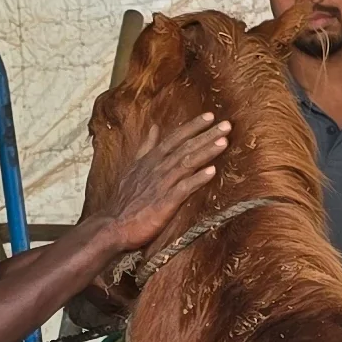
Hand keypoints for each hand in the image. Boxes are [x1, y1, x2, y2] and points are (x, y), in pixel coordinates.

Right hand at [100, 111, 229, 251]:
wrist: (114, 225)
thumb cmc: (125, 199)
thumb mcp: (134, 167)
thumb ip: (146, 147)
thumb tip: (154, 127)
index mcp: (151, 160)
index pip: (174, 138)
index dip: (192, 126)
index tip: (210, 116)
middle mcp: (157, 168)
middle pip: (185, 147)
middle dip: (206, 135)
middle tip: (227, 125)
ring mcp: (161, 185)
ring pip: (186, 163)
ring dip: (206, 152)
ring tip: (224, 142)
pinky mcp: (164, 203)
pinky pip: (184, 188)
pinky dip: (198, 179)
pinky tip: (212, 171)